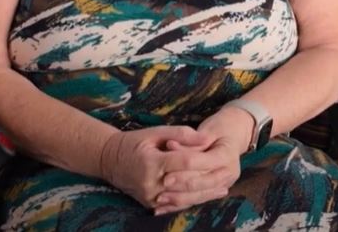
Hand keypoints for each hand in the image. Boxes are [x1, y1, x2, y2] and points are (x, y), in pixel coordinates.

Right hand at [96, 125, 212, 208]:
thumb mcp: (155, 132)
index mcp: (151, 162)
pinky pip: (175, 205)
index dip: (204, 159)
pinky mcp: (150, 204)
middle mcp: (150, 182)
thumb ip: (181, 134)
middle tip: (228, 175)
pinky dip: (192, 201)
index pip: (185, 162)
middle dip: (210, 181)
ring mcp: (149, 196)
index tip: (219, 154)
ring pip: (184, 199)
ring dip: (205, 195)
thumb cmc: (134, 142)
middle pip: (187, 184)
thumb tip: (206, 139)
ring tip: (223, 188)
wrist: (109, 161)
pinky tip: (207, 196)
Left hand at [155, 107, 250, 214]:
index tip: (164, 171)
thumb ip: (190, 141)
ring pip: (201, 195)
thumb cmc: (220, 128)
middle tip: (160, 190)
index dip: (183, 168)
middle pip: (202, 183)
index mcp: (227, 155)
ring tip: (160, 200)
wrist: (236, 134)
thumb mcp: (207, 129)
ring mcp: (226, 182)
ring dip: (180, 199)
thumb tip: (170, 146)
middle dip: (180, 187)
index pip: (202, 164)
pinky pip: (200, 198)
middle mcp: (229, 172)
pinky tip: (167, 207)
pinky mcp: (219, 188)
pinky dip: (183, 203)